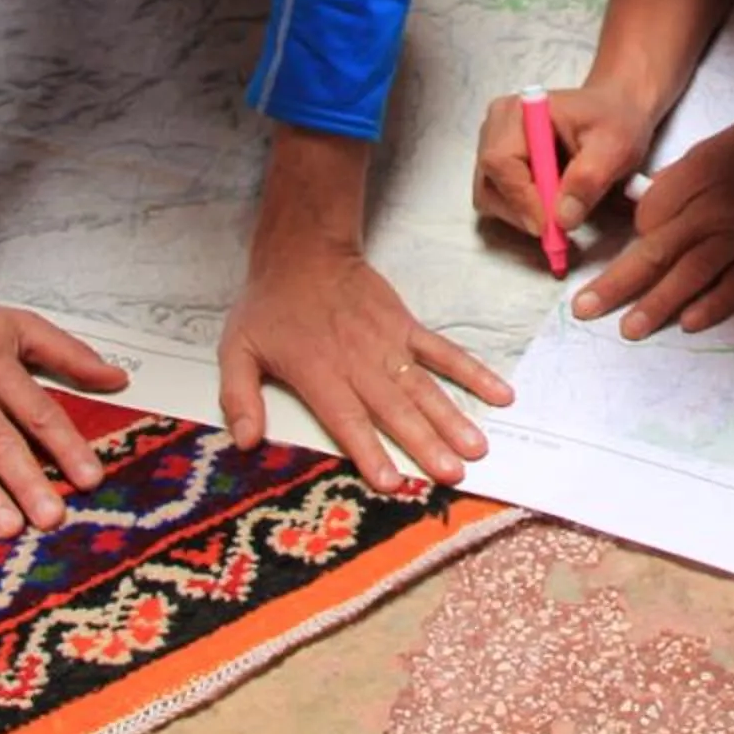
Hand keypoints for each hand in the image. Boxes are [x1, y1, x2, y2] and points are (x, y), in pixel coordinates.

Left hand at [219, 239, 512, 492]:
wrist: (304, 251)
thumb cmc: (269, 306)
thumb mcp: (236, 349)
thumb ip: (239, 398)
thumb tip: (246, 443)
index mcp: (319, 374)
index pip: (348, 420)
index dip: (370, 451)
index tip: (393, 482)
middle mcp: (359, 364)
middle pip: (397, 409)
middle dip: (426, 443)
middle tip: (453, 473)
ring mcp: (389, 344)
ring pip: (425, 386)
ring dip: (453, 417)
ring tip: (478, 447)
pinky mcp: (407, 328)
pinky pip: (443, 353)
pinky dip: (472, 372)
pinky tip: (498, 394)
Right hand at [473, 82, 658, 242]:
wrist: (614, 111)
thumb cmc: (614, 121)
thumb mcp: (614, 147)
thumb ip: (588, 180)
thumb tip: (562, 219)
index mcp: (520, 112)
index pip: (501, 161)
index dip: (520, 198)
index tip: (548, 227)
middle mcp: (497, 126)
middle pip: (490, 183)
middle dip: (521, 212)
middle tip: (558, 229)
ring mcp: (493, 145)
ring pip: (490, 196)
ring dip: (522, 214)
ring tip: (560, 211)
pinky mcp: (499, 164)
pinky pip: (498, 198)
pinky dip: (522, 210)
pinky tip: (551, 203)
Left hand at [576, 108, 733, 338]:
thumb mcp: (715, 146)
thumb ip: (680, 179)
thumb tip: (649, 209)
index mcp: (694, 177)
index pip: (646, 217)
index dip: (635, 234)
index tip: (636, 242)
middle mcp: (713, 210)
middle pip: (655, 253)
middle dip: (616, 284)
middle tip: (584, 309)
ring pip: (689, 276)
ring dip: (656, 305)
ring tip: (628, 329)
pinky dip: (712, 305)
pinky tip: (689, 323)